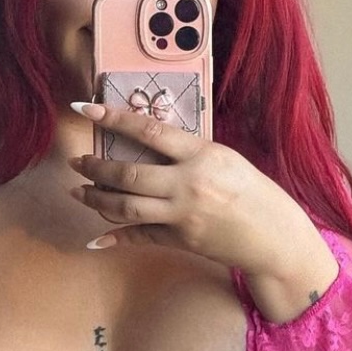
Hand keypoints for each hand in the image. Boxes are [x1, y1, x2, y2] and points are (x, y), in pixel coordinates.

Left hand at [67, 102, 339, 297]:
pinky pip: (140, 237)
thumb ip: (188, 152)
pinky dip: (116, 238)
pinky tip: (95, 240)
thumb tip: (151, 140)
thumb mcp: (225, 159)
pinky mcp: (180, 240)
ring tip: (79, 191)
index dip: (112, 118)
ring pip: (126, 207)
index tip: (85, 109)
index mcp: (202, 154)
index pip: (148, 130)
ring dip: (96, 199)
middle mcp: (189, 183)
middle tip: (77, 162)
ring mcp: (183, 215)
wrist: (274, 237)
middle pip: (127, 173)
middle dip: (95, 167)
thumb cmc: (253, 193)